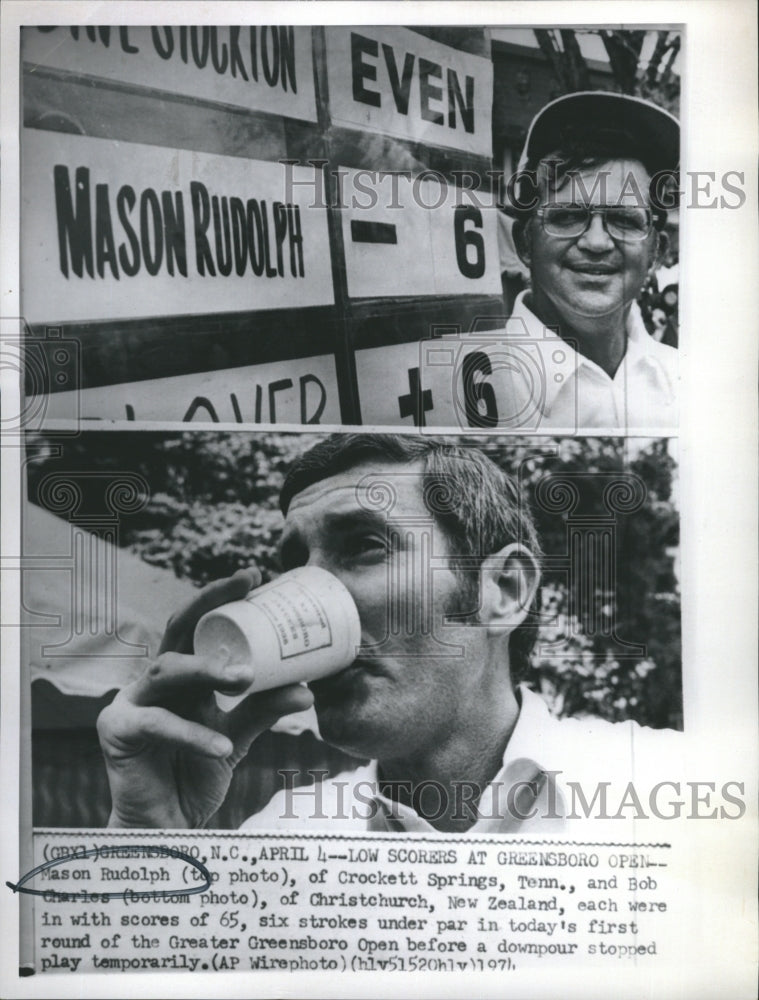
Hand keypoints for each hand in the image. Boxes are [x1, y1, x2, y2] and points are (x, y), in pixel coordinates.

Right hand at [96, 569, 313, 827]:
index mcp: (183, 677)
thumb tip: (306, 690)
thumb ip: (264, 711)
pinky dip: (194, 734)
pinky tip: (224, 747)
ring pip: (168, 670)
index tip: (254, 575)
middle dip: (210, 603)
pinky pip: (159, 724)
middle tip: (246, 589)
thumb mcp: (237, 736)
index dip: (220, 598)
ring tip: (243, 679)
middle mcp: (156, 681)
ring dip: (207, 670)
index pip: (198, 625)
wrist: (168, 828)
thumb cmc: (196, 773)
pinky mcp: (118, 731)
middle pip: (178, 628)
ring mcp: (132, 701)